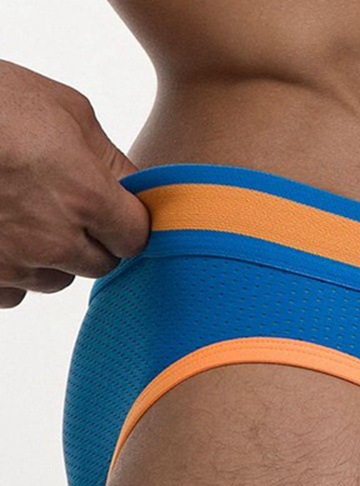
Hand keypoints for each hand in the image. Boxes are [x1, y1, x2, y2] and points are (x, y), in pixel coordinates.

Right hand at [0, 60, 149, 307]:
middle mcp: (54, 241)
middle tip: (63, 206)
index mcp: (86, 198)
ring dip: (50, 257)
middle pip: (99, 264)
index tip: (114, 209)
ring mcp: (13, 263)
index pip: (136, 238)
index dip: (127, 224)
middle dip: (91, 241)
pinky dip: (9, 271)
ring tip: (21, 213)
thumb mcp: (64, 109)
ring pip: (55, 280)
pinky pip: (12, 292)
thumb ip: (109, 158)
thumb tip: (134, 187)